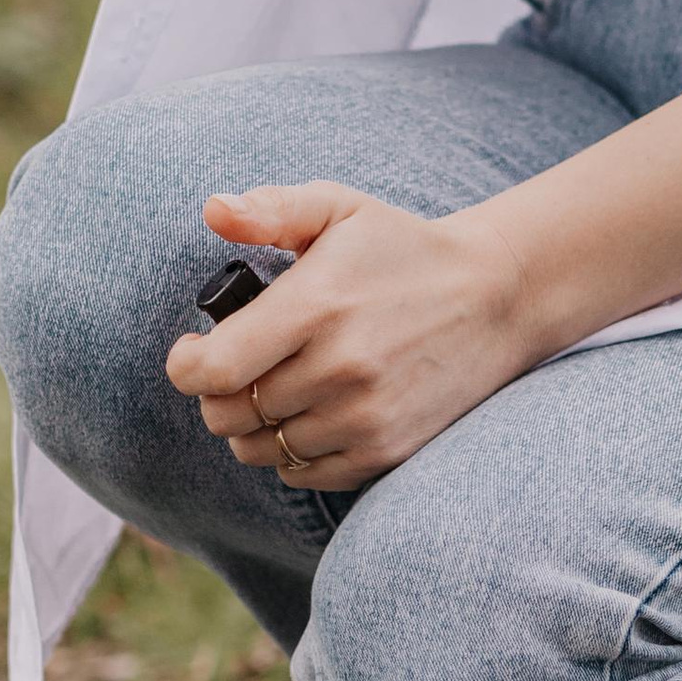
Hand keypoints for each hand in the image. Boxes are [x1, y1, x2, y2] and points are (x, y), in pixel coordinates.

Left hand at [163, 183, 539, 490]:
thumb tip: (212, 209)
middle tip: (233, 368)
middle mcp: (338, 369)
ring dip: (251, 425)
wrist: (494, 297)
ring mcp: (364, 417)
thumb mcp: (338, 207)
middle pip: (229, 415)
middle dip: (215, 394)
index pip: (214, 369)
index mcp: (316, 306)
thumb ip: (270, 209)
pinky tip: (303, 413)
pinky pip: (302, 472)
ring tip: (268, 388)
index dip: (186, 365)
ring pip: (261, 449)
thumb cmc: (401, 247)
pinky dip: (288, 451)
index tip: (193, 349)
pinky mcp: (385, 450)